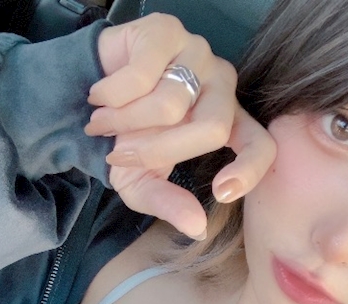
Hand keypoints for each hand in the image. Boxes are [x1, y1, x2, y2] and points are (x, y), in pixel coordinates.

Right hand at [86, 14, 275, 238]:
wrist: (85, 92)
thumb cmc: (123, 138)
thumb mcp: (140, 182)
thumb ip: (168, 204)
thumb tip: (196, 228)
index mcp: (226, 124)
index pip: (262, 145)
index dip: (249, 169)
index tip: (220, 192)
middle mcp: (221, 86)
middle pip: (212, 128)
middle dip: (158, 151)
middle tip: (120, 156)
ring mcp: (197, 54)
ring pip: (170, 104)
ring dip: (123, 123)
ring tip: (101, 122)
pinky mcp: (167, 31)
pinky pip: (141, 77)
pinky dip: (111, 97)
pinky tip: (100, 96)